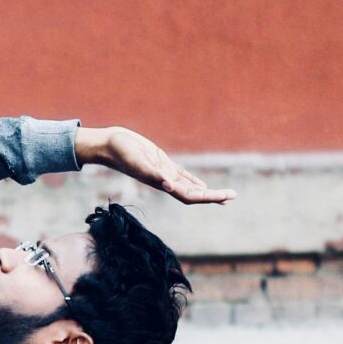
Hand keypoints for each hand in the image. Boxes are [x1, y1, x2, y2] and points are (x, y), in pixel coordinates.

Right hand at [79, 125, 233, 204]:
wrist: (108, 145)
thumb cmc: (121, 152)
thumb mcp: (138, 160)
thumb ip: (152, 173)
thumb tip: (169, 185)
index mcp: (162, 183)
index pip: (189, 195)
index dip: (207, 197)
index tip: (224, 197)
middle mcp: (165, 181)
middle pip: (193, 193)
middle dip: (213, 196)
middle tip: (234, 195)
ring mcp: (163, 173)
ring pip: (189, 186)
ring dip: (207, 191)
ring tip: (225, 194)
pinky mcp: (161, 164)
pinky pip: (182, 176)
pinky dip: (194, 182)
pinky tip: (202, 185)